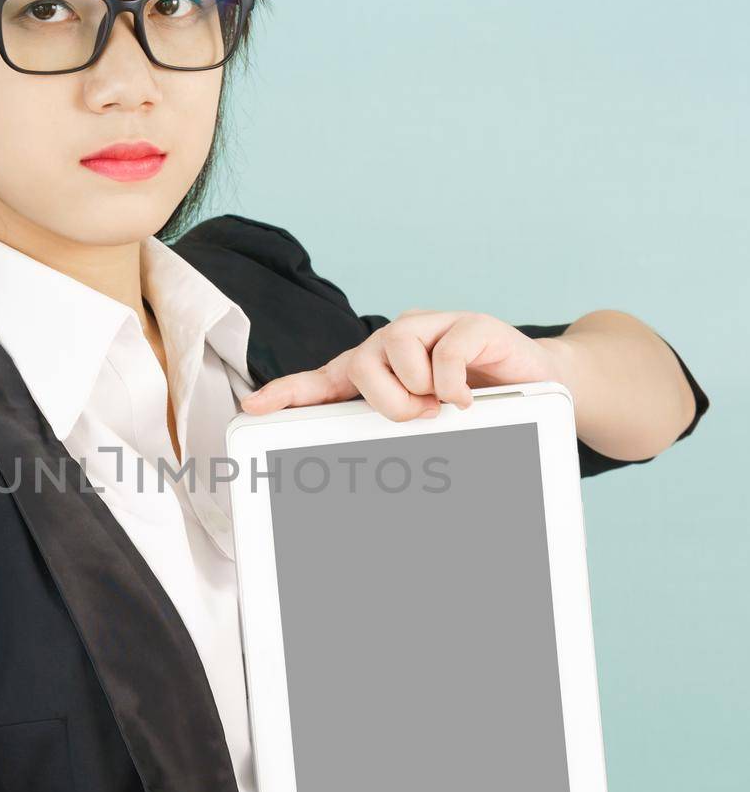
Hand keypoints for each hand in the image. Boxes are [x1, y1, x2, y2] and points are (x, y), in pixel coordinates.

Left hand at [240, 310, 568, 421]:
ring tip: (444, 403)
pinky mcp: (470, 323)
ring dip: (419, 388)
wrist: (539, 383)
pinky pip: (446, 352)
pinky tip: (466, 396)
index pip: (324, 379)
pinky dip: (453, 383)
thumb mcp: (430, 422)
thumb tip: (368, 467)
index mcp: (380, 370)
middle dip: (386, 401)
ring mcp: (432, 327)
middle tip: (417, 416)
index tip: (253, 408)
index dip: (287, 392)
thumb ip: (396, 432)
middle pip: (361, 362)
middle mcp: (397, 342)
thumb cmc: (476, 405)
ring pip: (396, 349)